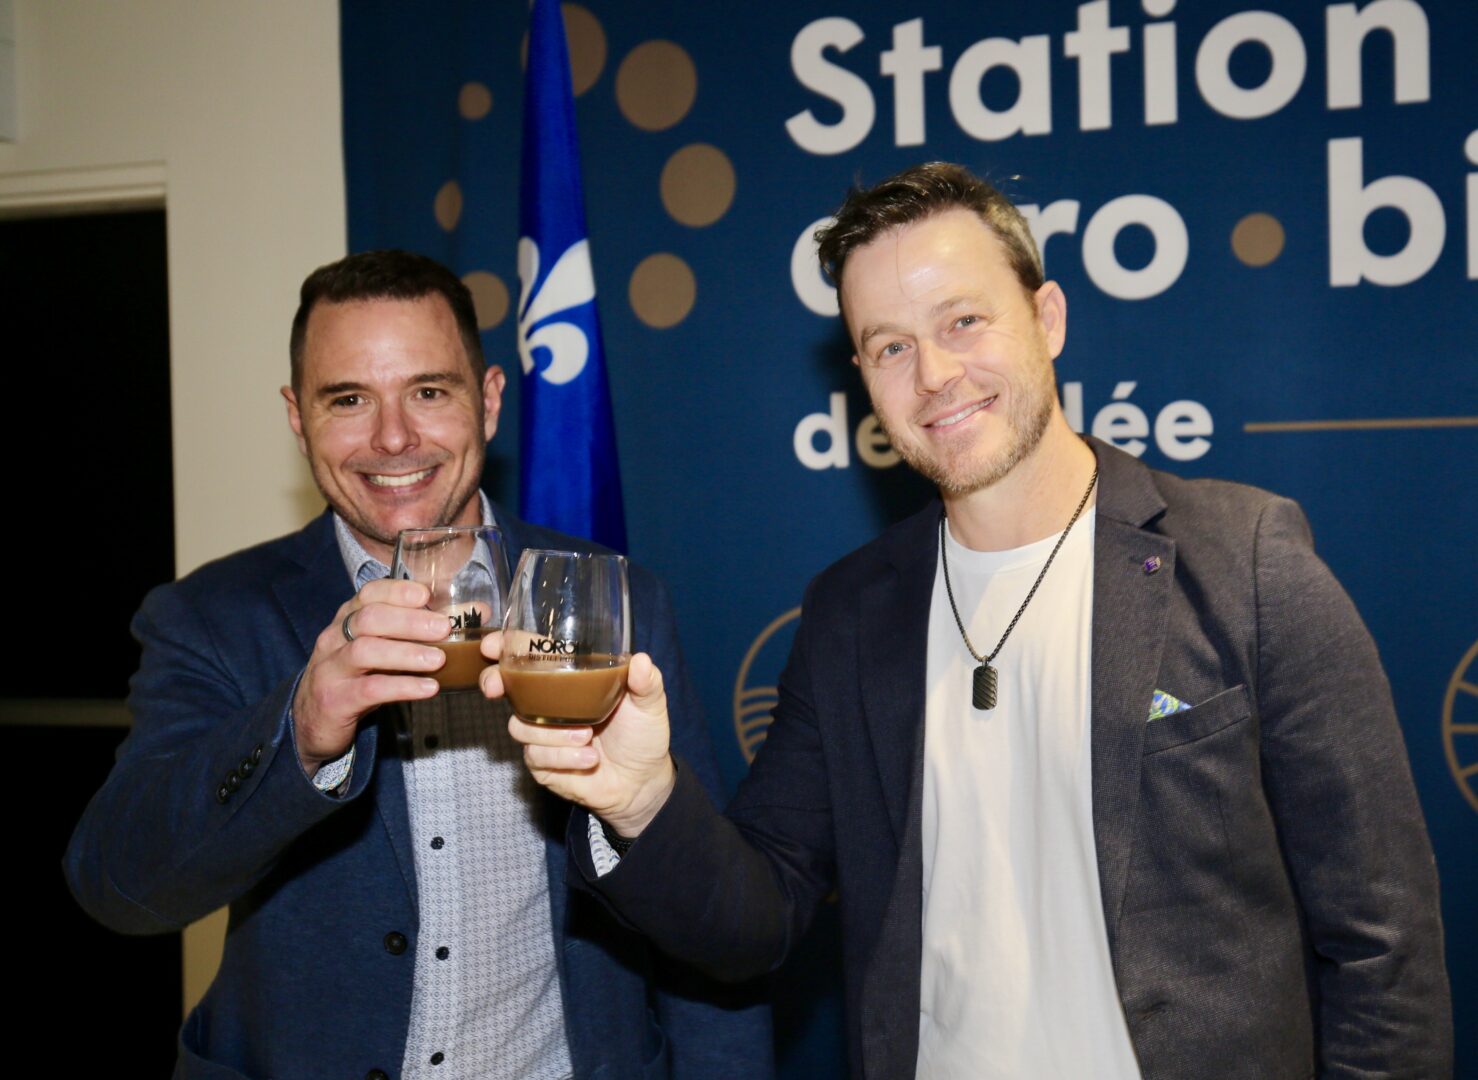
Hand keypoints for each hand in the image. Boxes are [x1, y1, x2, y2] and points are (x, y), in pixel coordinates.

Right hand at [293, 578, 450, 774]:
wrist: (313, 720)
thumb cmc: (358, 676)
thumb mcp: (384, 648)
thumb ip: (423, 630)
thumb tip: (478, 610)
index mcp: (349, 618)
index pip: (369, 593)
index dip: (398, 591)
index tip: (427, 595)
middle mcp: (336, 637)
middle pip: (370, 618)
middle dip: (409, 620)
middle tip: (444, 627)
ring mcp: (332, 667)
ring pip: (365, 650)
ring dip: (406, 652)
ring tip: (439, 659)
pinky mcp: (335, 698)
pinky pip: (369, 689)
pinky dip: (401, 687)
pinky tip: (427, 689)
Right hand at [481, 634, 675, 836]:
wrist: (642, 782)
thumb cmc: (642, 736)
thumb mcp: (650, 704)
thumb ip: (647, 681)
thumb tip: (641, 660)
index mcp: (570, 680)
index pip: (532, 655)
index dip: (506, 646)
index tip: (492, 645)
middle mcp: (549, 704)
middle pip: (505, 685)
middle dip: (494, 682)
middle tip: (498, 688)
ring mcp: (542, 734)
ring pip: (520, 725)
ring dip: (553, 732)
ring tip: (587, 736)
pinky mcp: (542, 764)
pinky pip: (536, 755)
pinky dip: (563, 756)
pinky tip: (588, 759)